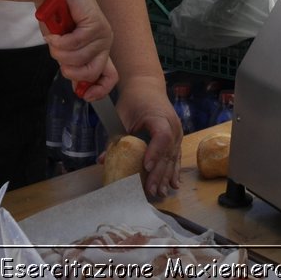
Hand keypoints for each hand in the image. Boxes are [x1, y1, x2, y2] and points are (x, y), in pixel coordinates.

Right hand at [37, 0, 113, 90]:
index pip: (111, 78)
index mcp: (99, 52)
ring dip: (59, 52)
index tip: (83, 95)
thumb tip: (79, 88)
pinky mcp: (96, 23)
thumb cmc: (58, 19)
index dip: (98, 90)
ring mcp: (102, 34)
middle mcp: (104, 44)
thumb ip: (72, 65)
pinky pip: (75, 43)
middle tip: (57, 56)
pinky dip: (59, 41)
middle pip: (91, 72)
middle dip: (69, 69)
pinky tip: (53, 34)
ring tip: (54, 39)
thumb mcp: (64, 49)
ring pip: (79, 58)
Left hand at [116, 82, 181, 197]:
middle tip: (150, 190)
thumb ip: (116, 138)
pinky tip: (174, 184)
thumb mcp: (122, 116)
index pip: (161, 136)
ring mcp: (177, 132)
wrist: (147, 87)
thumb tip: (103, 161)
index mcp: (160, 117)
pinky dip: (174, 171)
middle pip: (169, 152)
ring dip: (167, 176)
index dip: (155, 153)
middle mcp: (173, 126)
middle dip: (159, 173)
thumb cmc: (134, 100)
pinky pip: (177, 156)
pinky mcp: (177, 138)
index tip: (145, 167)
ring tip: (161, 193)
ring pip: (174, 157)